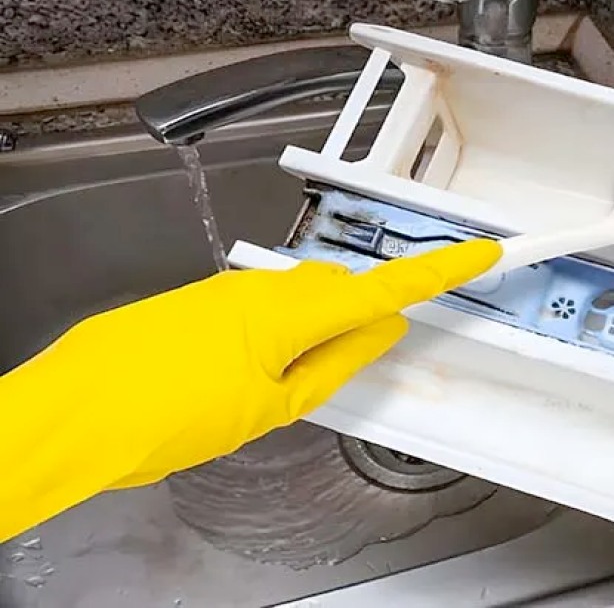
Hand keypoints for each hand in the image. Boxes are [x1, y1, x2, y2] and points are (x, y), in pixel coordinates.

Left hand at [0, 240, 498, 539]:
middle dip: (360, 321)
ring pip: (301, 300)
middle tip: (355, 367)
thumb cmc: (166, 416)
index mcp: (293, 312)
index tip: (481, 251)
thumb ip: (334, 366)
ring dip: (313, 334)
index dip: (440, 268)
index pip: (385, 287)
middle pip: (342, 292)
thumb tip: (380, 333)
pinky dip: (279, 334)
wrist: (77, 410)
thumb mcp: (269, 408)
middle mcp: (266, 286)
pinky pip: (267, 306)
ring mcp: (233, 288)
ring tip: (274, 393)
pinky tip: (246, 377)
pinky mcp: (208, 299)